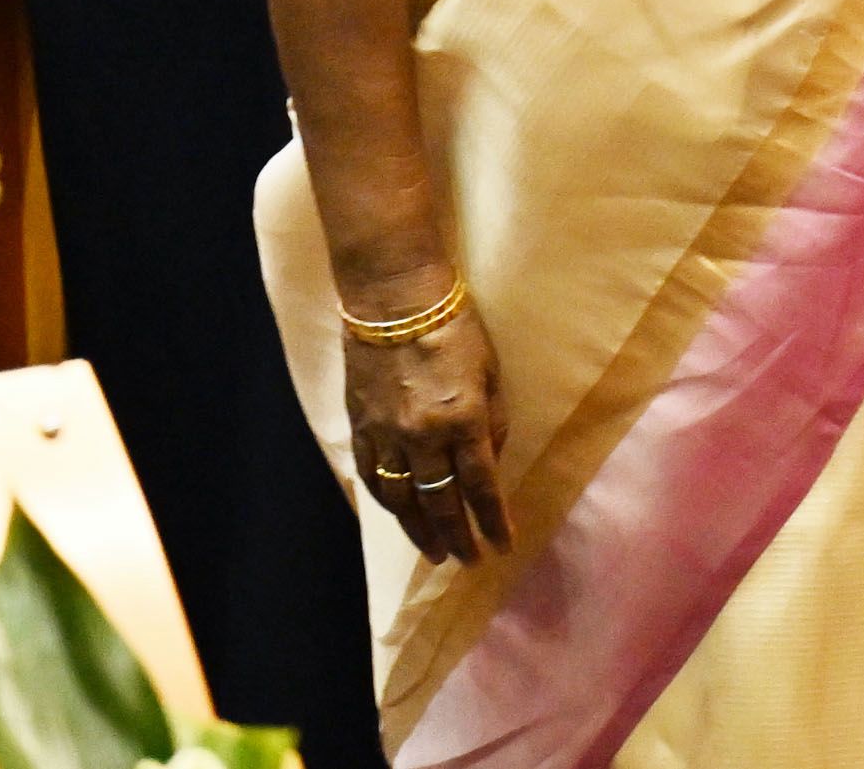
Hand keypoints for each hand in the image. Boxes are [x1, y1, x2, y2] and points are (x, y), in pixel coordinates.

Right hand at [340, 285, 511, 563]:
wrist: (395, 302)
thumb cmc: (457, 329)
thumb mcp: (492, 372)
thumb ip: (493, 422)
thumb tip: (489, 463)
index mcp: (463, 421)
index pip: (481, 487)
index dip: (493, 522)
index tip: (502, 546)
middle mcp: (423, 437)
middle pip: (440, 503)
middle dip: (457, 537)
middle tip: (468, 562)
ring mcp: (387, 436)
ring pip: (402, 500)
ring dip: (420, 530)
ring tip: (435, 552)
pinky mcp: (361, 428)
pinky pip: (373, 478)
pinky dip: (387, 503)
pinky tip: (399, 515)